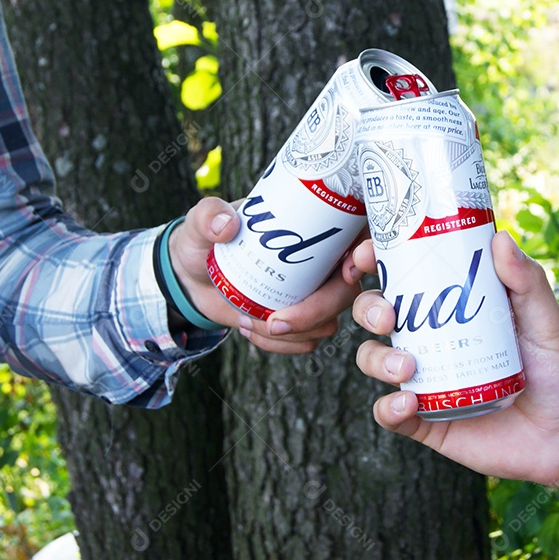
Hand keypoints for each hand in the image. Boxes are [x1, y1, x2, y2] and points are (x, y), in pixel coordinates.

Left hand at [168, 197, 361, 353]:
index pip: (359, 237)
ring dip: (291, 332)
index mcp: (315, 225)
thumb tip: (226, 226)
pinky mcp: (304, 319)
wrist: (193, 277)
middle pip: (347, 291)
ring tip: (247, 319)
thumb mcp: (201, 223)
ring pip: (328, 322)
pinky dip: (279, 344)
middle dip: (316, 312)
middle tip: (273, 321)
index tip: (347, 269)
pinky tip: (249, 328)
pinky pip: (308, 341)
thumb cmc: (205, 240)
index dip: (366, 255)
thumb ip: (207, 216)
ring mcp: (317, 293)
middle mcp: (325, 261)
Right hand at [349, 230, 558, 489]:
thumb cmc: (556, 368)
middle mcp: (430, 340)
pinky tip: (409, 402)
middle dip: (369, 309)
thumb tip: (501, 237)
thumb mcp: (544, 318)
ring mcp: (424, 380)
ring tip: (408, 368)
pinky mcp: (426, 420)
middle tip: (388, 317)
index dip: (376, 261)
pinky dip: (389, 407)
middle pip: (376, 314)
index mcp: (450, 307)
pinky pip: (389, 413)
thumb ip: (527, 280)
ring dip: (378, 359)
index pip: (403, 276)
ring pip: (373, 360)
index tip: (367, 255)